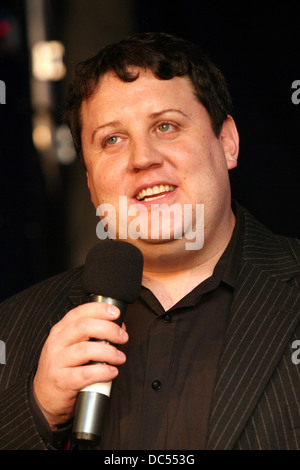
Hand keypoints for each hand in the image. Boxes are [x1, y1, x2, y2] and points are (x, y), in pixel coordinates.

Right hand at [33, 302, 127, 429]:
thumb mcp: (70, 346)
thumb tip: (118, 327)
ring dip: (109, 352)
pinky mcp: (62, 381)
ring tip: (120, 357)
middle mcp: (56, 343)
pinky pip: (86, 374)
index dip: (99, 310)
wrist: (43, 397)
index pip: (79, 313)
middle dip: (109, 329)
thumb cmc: (63, 368)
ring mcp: (57, 362)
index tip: (116, 313)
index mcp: (60, 331)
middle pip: (84, 327)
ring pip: (86, 350)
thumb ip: (91, 334)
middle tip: (123, 337)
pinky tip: (111, 372)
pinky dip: (103, 371)